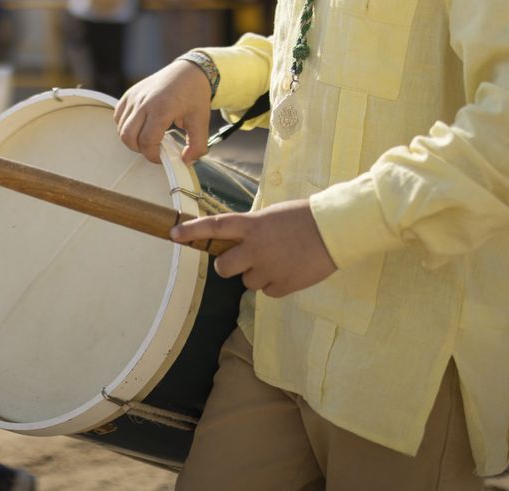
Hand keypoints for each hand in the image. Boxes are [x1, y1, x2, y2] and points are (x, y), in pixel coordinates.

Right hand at [115, 59, 211, 164]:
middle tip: (154, 148)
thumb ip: (197, 146)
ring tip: (150, 137)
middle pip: (128, 137)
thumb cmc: (195, 95)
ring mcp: (134, 96)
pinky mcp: (129, 94)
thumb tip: (185, 162)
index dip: (153, 155)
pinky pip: (119, 117)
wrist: (190, 71)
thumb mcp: (201, 122)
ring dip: (133, 139)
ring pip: (121, 128)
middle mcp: (144, 102)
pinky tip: (142, 126)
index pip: (147, 142)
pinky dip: (126, 126)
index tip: (163, 156)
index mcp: (162, 108)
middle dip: (140, 149)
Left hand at [171, 201, 337, 297]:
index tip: (172, 234)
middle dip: (229, 267)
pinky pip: (269, 292)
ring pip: (248, 282)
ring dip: (259, 275)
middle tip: (244, 260)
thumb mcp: (272, 216)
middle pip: (222, 267)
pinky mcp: (283, 285)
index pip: (214, 227)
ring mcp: (268, 268)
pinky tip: (292, 270)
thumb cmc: (305, 217)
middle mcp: (255, 248)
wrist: (336, 230)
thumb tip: (241, 243)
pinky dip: (277, 284)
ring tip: (281, 260)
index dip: (191, 231)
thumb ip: (253, 229)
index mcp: (252, 225)